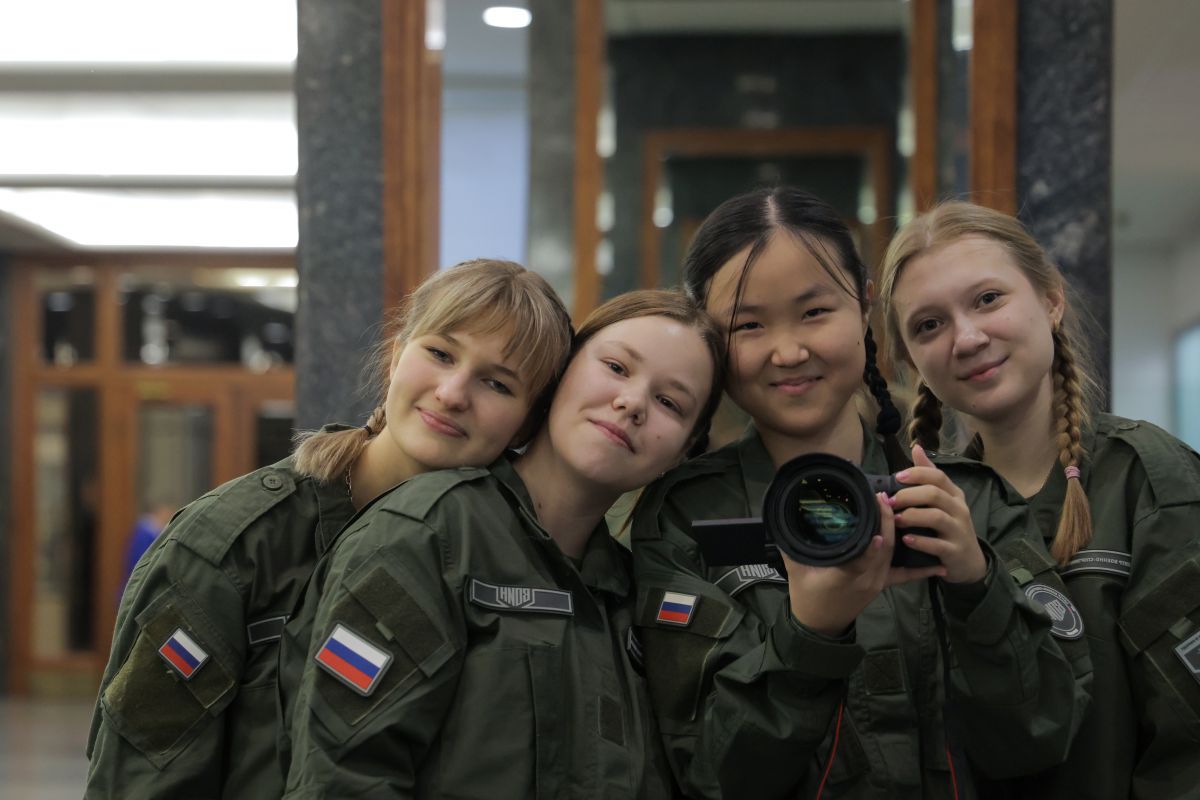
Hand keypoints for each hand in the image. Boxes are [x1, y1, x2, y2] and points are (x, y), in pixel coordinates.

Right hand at [783, 492, 944, 634]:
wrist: (819, 626)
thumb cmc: (806, 596)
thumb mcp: (796, 569)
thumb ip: (792, 544)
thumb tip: (784, 517)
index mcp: (846, 575)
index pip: (864, 552)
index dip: (875, 532)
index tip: (878, 508)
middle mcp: (867, 578)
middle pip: (885, 549)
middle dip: (889, 521)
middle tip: (887, 496)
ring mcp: (877, 582)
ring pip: (895, 555)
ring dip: (901, 532)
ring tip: (904, 508)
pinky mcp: (882, 585)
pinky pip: (904, 575)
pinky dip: (921, 569)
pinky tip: (938, 564)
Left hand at [890, 443, 987, 583]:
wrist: (969, 562)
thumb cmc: (950, 527)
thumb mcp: (944, 500)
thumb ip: (929, 476)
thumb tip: (917, 448)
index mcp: (954, 495)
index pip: (938, 476)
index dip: (917, 474)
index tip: (897, 477)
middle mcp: (959, 510)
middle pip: (934, 494)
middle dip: (908, 495)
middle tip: (889, 501)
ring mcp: (959, 530)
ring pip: (936, 517)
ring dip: (912, 516)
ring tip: (896, 519)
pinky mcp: (955, 551)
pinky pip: (937, 544)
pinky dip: (920, 541)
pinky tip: (906, 539)